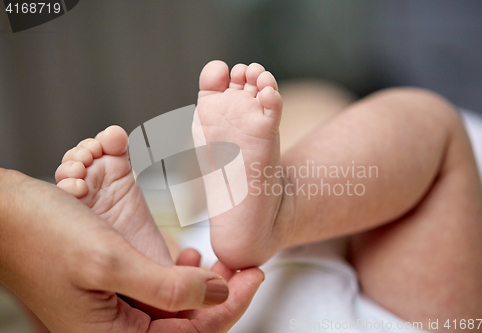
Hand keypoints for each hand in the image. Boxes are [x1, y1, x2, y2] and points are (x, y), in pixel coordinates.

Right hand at [0, 169, 263, 331]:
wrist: (4, 214)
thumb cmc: (43, 235)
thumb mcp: (111, 263)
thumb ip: (167, 287)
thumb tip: (214, 295)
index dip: (230, 305)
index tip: (254, 277)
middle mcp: (111, 331)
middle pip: (185, 323)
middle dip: (220, 296)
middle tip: (245, 270)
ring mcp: (111, 313)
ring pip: (174, 309)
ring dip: (200, 288)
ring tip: (217, 264)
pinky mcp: (110, 293)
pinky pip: (156, 294)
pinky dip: (177, 279)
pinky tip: (185, 260)